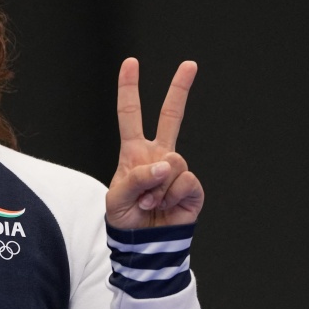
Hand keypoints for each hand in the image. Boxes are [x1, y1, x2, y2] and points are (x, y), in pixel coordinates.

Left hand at [106, 58, 204, 229]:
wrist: (144, 246)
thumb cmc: (126, 220)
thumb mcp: (117, 198)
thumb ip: (136, 177)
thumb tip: (165, 165)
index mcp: (134, 152)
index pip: (130, 115)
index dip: (129, 89)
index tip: (130, 63)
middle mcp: (158, 156)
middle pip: (171, 116)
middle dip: (179, 89)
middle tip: (190, 64)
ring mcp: (176, 170)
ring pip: (173, 161)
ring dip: (157, 186)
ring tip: (149, 202)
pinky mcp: (192, 187)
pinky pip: (184, 180)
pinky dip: (170, 195)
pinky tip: (164, 206)